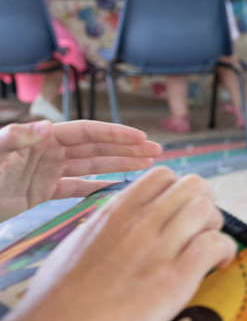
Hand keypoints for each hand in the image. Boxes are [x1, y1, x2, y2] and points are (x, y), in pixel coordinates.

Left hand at [0, 120, 161, 222]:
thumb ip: (16, 138)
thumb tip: (48, 128)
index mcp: (41, 139)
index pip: (86, 133)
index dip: (115, 134)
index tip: (141, 138)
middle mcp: (48, 152)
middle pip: (96, 147)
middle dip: (127, 148)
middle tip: (157, 152)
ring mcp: (46, 172)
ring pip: (91, 166)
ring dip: (119, 165)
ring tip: (147, 166)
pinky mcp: (40, 193)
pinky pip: (75, 188)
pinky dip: (96, 188)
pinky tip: (116, 189)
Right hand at [16, 167, 235, 320]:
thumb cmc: (59, 295)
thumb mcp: (80, 241)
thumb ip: (107, 225)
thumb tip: (122, 221)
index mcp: (115, 211)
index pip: (163, 175)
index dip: (179, 192)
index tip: (178, 214)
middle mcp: (139, 223)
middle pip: (194, 186)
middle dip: (204, 204)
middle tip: (199, 231)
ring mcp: (158, 248)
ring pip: (208, 209)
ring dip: (216, 227)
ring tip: (207, 250)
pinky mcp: (176, 277)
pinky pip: (216, 244)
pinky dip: (224, 251)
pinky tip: (218, 265)